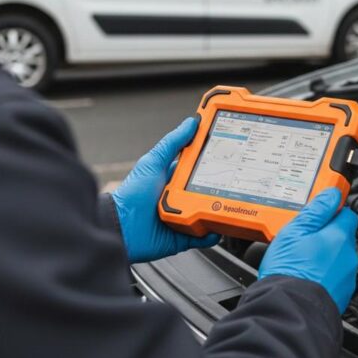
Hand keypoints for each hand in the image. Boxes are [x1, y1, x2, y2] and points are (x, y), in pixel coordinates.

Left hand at [112, 117, 219, 262]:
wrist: (121, 227)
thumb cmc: (133, 193)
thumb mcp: (154, 161)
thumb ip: (172, 142)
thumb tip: (191, 122)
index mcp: (174, 177)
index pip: (199, 165)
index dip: (213, 159)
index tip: (230, 152)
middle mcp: (180, 196)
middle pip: (209, 188)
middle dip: (223, 186)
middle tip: (236, 181)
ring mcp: (183, 216)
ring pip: (209, 211)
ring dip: (219, 209)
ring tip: (230, 204)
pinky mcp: (184, 235)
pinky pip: (203, 235)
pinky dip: (213, 232)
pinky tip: (218, 226)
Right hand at [258, 188, 357, 312]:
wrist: (290, 310)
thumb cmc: (290, 270)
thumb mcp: (295, 230)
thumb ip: (317, 210)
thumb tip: (332, 194)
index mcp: (339, 236)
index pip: (346, 213)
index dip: (332, 211)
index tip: (319, 213)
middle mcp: (348, 256)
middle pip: (341, 236)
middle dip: (325, 235)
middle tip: (302, 238)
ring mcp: (346, 277)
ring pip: (337, 258)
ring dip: (324, 256)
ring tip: (300, 259)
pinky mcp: (341, 295)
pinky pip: (334, 278)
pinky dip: (323, 275)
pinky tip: (305, 276)